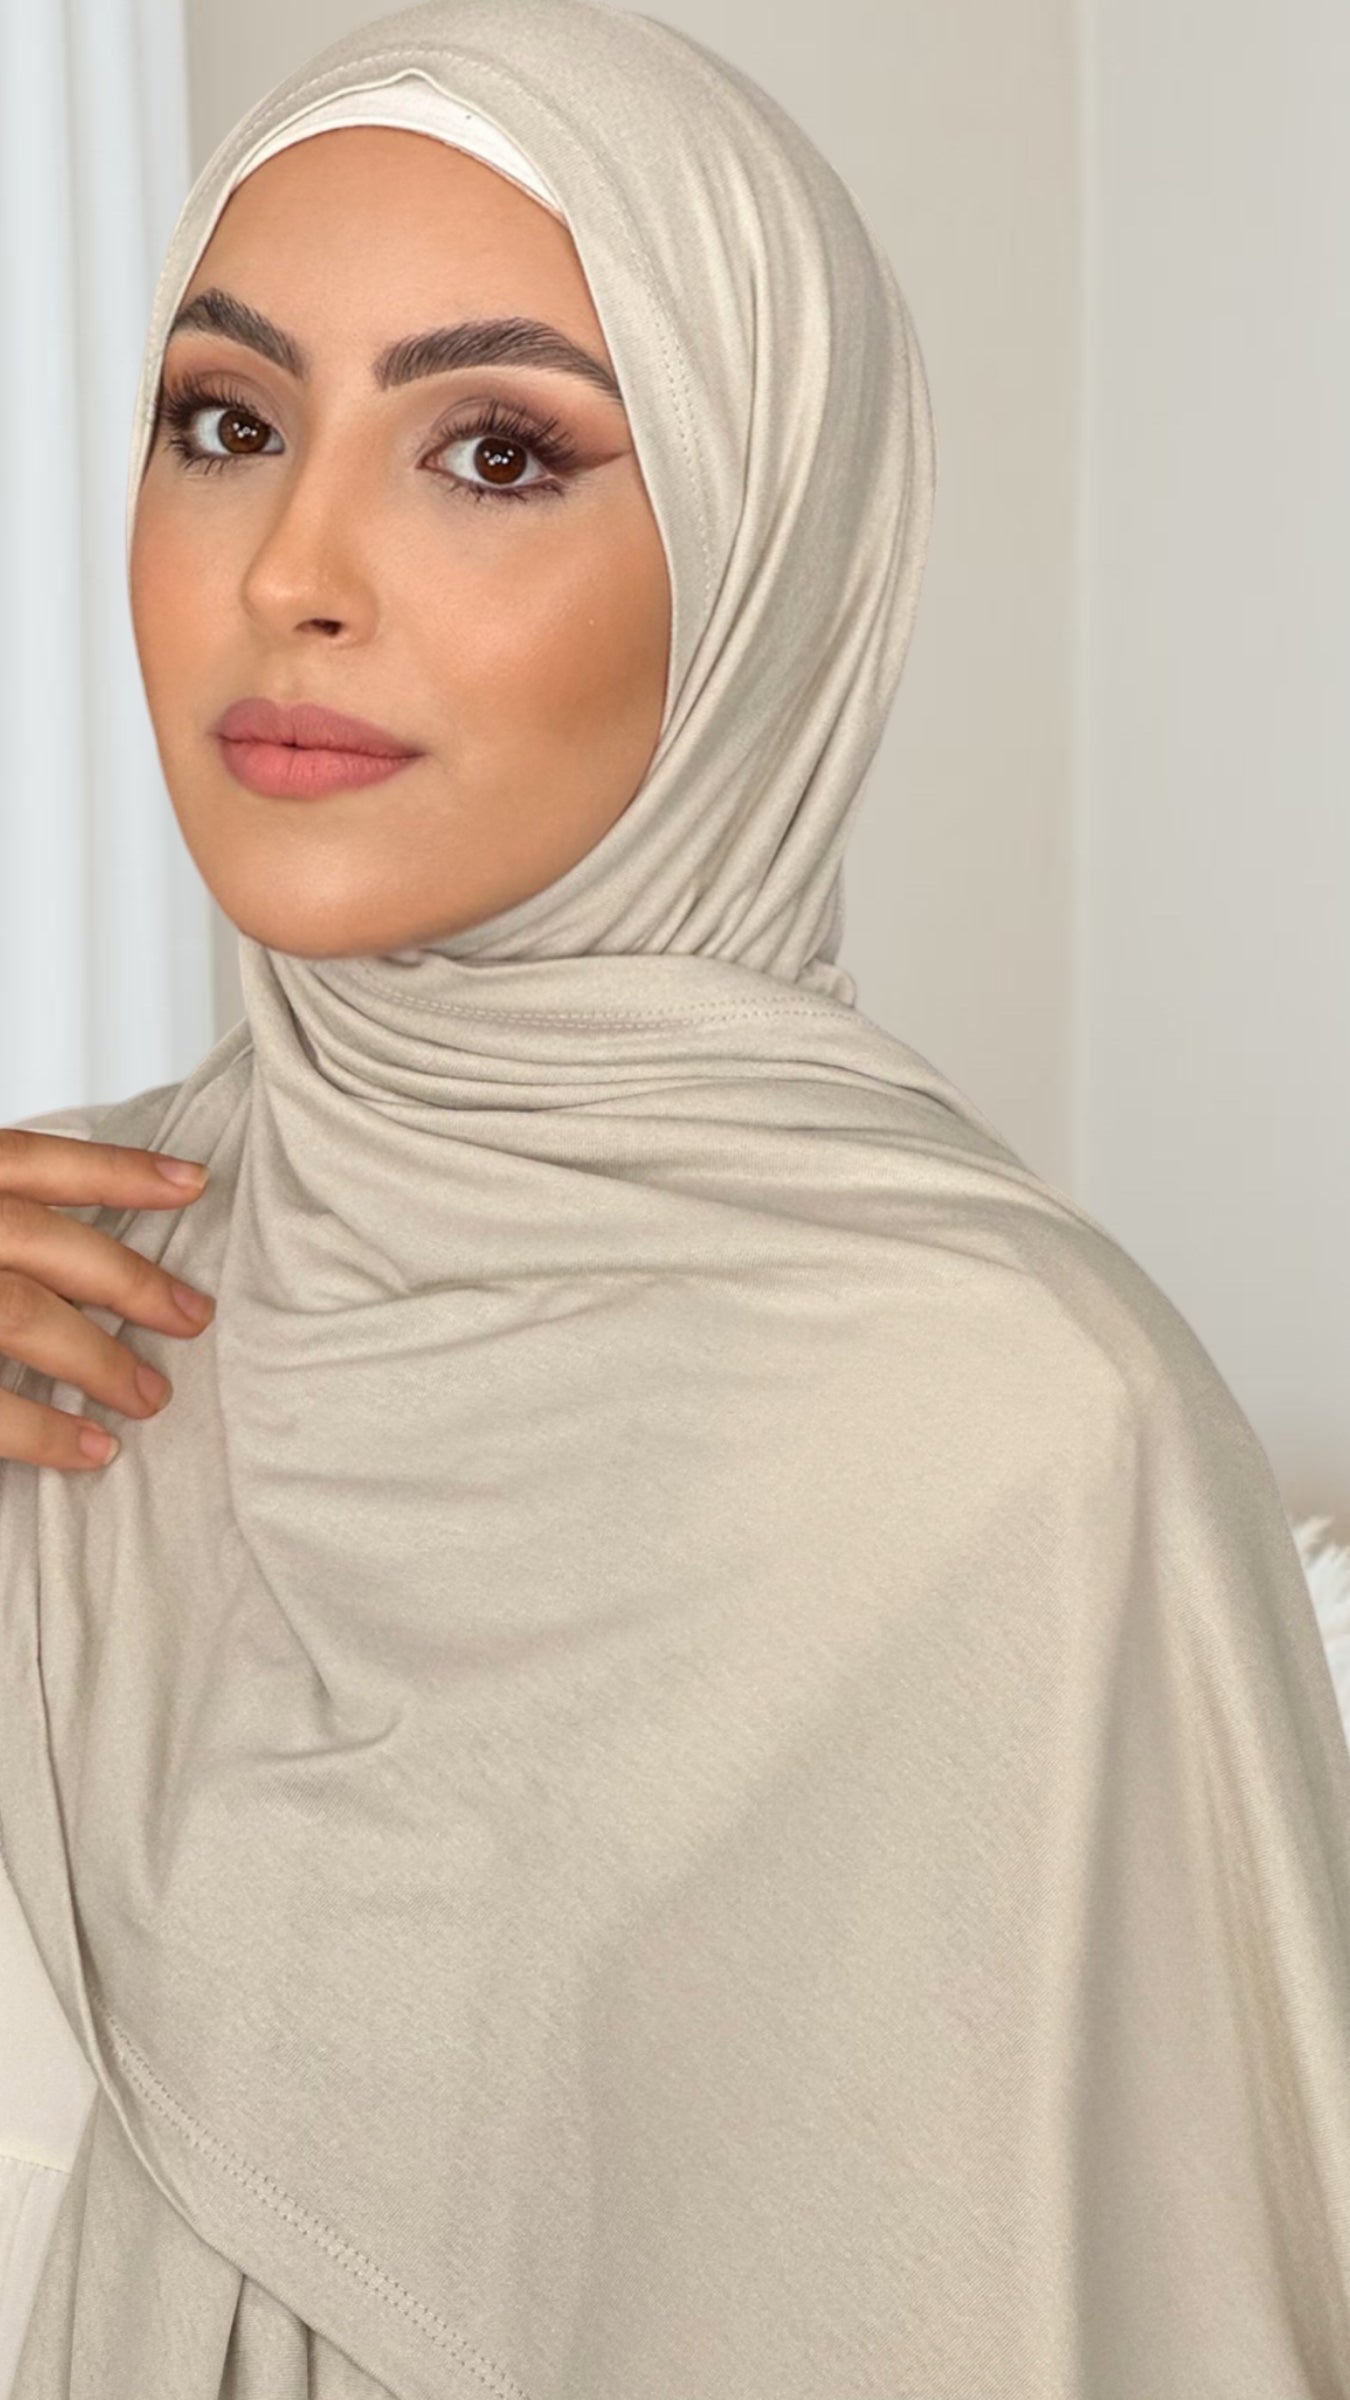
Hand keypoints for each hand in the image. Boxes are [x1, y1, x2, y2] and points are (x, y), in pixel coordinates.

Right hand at [0, 1127, 215, 1470]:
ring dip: (99, 1361)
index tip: (196, 1182)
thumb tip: (70, 1253)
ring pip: (25, 1316)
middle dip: (132, 1282)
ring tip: (152, 1399)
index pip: (34, 1161)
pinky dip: (43, 1432)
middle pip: (47, 1243)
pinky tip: (92, 1452)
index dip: (117, 1170)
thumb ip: (1, 1215)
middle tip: (196, 1319)